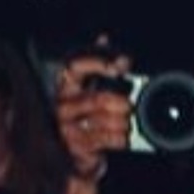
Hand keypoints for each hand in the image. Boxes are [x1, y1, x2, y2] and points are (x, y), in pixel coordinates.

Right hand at [53, 49, 133, 182]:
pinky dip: (118, 138)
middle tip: (131, 105)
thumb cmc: (85, 118)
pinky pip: (103, 138)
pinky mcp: (76, 145)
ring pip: (102, 119)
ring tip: (129, 124)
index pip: (76, 66)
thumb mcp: (89, 88)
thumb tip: (103, 38)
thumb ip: (96, 65)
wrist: (76, 155)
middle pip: (96, 98)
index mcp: (65, 86)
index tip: (121, 66)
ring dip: (122, 122)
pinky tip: (124, 137)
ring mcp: (67, 126)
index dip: (98, 63)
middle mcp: (62, 104)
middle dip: (119, 102)